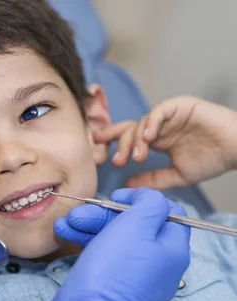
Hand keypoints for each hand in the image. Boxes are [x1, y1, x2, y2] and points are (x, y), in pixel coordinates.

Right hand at [44, 188, 190, 300]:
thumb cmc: (113, 269)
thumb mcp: (136, 226)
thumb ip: (150, 204)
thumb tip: (148, 198)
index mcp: (173, 250)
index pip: (168, 213)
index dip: (141, 200)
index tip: (116, 196)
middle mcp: (157, 263)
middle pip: (134, 225)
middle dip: (103, 214)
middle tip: (79, 212)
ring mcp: (134, 275)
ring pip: (114, 238)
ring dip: (89, 225)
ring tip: (65, 222)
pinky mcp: (112, 284)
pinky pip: (103, 254)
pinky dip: (85, 241)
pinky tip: (64, 233)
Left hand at [95, 96, 236, 188]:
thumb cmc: (213, 160)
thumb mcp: (176, 175)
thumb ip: (152, 179)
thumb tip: (127, 186)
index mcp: (157, 140)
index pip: (128, 137)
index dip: (111, 140)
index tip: (96, 149)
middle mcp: (159, 126)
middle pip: (130, 130)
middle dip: (120, 145)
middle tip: (119, 161)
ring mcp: (169, 115)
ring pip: (142, 122)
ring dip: (136, 140)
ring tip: (136, 156)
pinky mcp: (181, 106)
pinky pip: (160, 111)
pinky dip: (151, 122)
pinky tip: (148, 136)